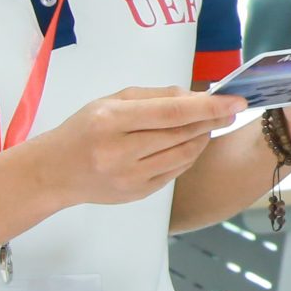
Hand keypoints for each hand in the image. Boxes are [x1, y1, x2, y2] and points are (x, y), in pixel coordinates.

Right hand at [36, 87, 245, 207]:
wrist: (54, 172)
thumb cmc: (84, 129)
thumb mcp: (111, 101)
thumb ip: (155, 96)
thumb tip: (197, 96)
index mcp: (112, 121)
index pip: (172, 113)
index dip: (209, 107)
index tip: (236, 101)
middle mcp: (121, 152)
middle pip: (182, 134)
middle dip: (212, 120)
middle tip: (229, 110)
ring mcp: (130, 177)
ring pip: (184, 155)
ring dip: (203, 138)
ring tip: (207, 125)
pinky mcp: (137, 194)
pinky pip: (175, 171)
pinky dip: (188, 155)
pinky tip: (188, 144)